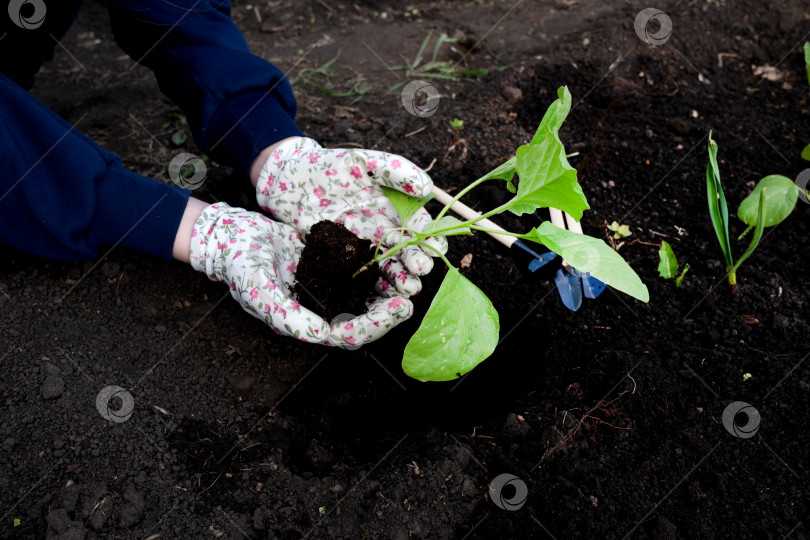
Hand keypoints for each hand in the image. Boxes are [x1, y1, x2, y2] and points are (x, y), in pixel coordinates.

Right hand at [189, 203, 412, 347]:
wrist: (231, 236)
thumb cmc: (240, 266)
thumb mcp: (259, 290)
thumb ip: (288, 315)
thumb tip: (320, 334)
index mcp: (306, 323)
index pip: (349, 334)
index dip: (376, 325)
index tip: (400, 309)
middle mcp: (319, 310)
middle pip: (363, 319)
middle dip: (389, 311)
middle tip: (412, 296)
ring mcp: (325, 289)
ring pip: (364, 296)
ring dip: (386, 290)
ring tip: (409, 279)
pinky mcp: (327, 267)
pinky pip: (356, 272)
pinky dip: (374, 268)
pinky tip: (391, 256)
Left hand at [254, 137, 447, 295]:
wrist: (292, 183)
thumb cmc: (331, 167)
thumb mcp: (363, 162)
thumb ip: (395, 170)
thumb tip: (426, 187)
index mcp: (397, 209)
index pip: (421, 227)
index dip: (431, 239)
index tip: (435, 248)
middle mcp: (387, 231)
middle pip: (409, 252)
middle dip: (418, 263)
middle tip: (419, 271)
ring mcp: (368, 249)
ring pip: (391, 268)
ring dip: (402, 280)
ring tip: (408, 289)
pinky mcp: (347, 263)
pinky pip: (365, 278)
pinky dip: (377, 288)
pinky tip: (384, 296)